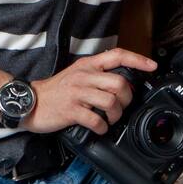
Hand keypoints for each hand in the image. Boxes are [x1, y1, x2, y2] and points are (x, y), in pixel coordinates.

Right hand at [23, 47, 157, 133]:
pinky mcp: (71, 110)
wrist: (30, 102)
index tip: (152, 66)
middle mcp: (84, 76)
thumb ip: (97, 75)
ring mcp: (77, 93)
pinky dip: (102, 127)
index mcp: (87, 65)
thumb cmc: (56, 90)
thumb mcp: (77, 74)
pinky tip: (99, 128)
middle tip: (122, 107)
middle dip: (127, 99)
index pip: (117, 55)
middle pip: (120, 83)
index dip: (138, 60)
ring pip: (111, 102)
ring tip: (110, 119)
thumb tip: (122, 83)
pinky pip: (96, 119)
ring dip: (116, 115)